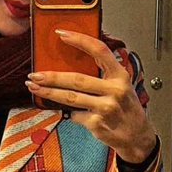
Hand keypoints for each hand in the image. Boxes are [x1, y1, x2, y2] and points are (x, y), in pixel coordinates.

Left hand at [26, 30, 156, 163]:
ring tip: (34, 87)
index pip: (99, 51)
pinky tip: (59, 108)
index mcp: (120, 76)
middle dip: (53, 76)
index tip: (62, 34)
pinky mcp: (97, 124)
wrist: (136, 136)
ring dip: (49, 92)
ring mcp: (105, 108)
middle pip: (77, 79)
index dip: (80, 40)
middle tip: (35, 74)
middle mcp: (114, 90)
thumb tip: (71, 65)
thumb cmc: (126, 109)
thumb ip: (103, 75)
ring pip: (70, 98)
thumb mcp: (121, 86)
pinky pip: (74, 114)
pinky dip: (65, 111)